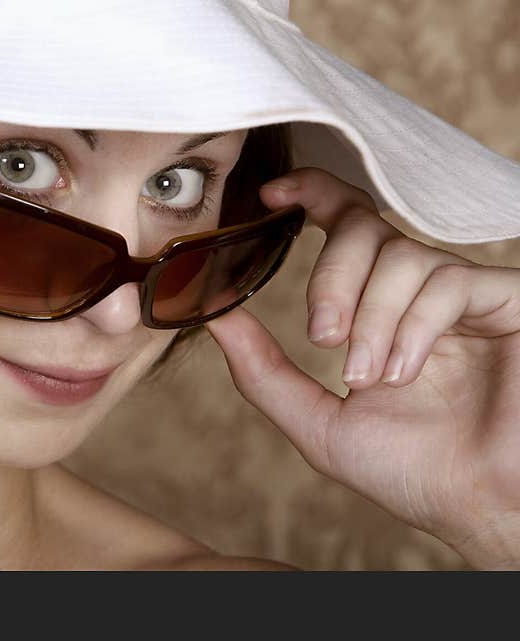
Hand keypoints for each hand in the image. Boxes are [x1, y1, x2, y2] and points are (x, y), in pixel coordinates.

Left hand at [205, 167, 519, 568]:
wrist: (482, 508)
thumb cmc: (413, 472)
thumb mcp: (320, 423)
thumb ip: (264, 372)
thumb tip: (214, 318)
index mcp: (380, 309)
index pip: (347, 226)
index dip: (312, 195)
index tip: (271, 197)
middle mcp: (420, 293)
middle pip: (365, 228)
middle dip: (331, 277)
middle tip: (322, 336)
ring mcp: (465, 296)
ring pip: (402, 256)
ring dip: (372, 317)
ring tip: (369, 376)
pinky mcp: (506, 303)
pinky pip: (448, 281)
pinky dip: (413, 324)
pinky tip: (405, 370)